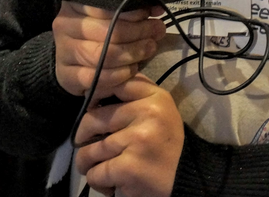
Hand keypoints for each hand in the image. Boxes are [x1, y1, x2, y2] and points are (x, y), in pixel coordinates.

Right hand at [53, 1, 164, 99]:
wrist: (71, 58)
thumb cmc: (96, 31)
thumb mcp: (111, 15)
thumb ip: (132, 10)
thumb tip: (157, 7)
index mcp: (75, 3)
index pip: (106, 5)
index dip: (132, 10)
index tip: (152, 13)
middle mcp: (65, 24)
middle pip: (107, 31)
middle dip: (138, 32)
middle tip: (157, 31)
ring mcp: (63, 51)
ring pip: (103, 55)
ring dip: (131, 53)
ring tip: (149, 48)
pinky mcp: (66, 75)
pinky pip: (97, 78)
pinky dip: (119, 75)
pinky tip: (132, 69)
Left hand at [75, 74, 183, 196]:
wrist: (185, 176)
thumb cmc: (166, 140)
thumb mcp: (160, 107)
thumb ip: (136, 92)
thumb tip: (98, 86)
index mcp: (154, 96)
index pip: (114, 85)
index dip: (94, 95)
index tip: (92, 108)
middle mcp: (146, 114)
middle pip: (93, 119)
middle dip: (82, 135)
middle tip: (86, 144)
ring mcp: (136, 140)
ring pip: (89, 150)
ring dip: (87, 162)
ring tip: (95, 166)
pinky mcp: (128, 168)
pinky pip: (95, 173)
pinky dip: (96, 180)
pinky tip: (107, 182)